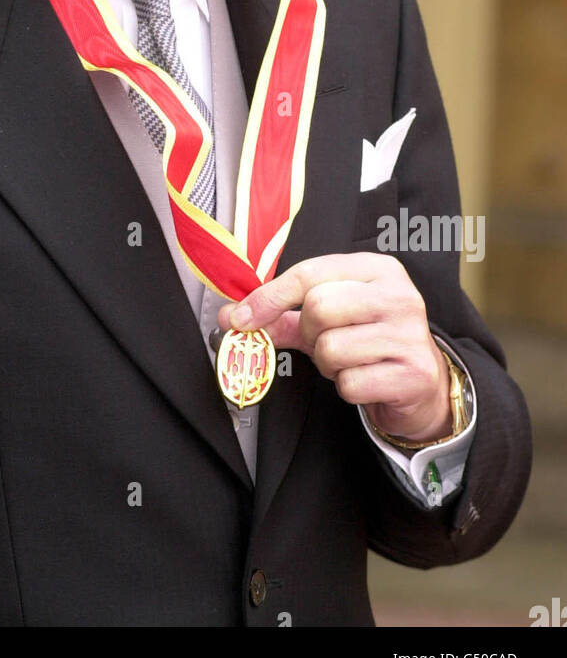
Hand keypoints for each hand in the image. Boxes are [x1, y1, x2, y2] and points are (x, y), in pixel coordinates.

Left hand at [217, 253, 451, 441]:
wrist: (423, 384)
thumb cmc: (370, 341)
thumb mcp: (330, 318)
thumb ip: (283, 315)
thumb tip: (234, 317)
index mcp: (377, 269)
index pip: (310, 272)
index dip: (269, 296)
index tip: (243, 317)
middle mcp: (398, 295)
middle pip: (319, 307)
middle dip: (309, 333)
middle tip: (322, 341)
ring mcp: (410, 335)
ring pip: (331, 348)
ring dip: (327, 363)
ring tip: (347, 360)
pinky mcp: (413, 374)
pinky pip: (350, 383)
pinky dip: (346, 387)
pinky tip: (364, 378)